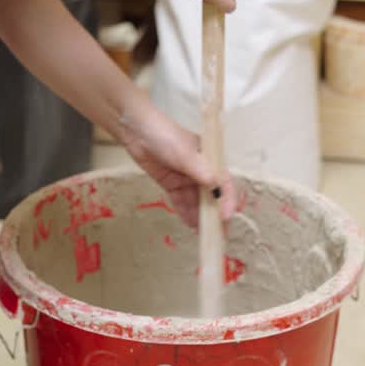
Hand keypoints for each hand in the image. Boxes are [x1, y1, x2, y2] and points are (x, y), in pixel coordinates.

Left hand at [119, 104, 236, 228]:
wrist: (137, 132)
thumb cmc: (165, 135)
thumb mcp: (184, 152)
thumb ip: (199, 169)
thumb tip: (216, 185)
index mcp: (210, 160)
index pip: (224, 182)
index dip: (227, 199)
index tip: (226, 215)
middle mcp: (201, 171)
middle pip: (213, 196)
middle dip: (216, 214)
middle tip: (219, 233)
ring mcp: (187, 179)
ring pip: (197, 202)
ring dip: (201, 217)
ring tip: (204, 234)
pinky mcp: (173, 185)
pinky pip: (182, 202)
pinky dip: (186, 213)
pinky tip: (191, 225)